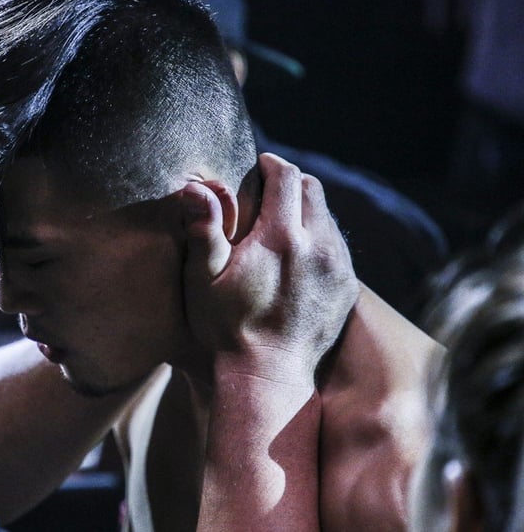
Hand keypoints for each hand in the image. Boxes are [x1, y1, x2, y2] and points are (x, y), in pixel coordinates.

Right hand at [181, 153, 357, 382]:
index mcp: (282, 238)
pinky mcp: (346, 288)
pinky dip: (318, 238)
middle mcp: (318, 247)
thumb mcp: (203, 280)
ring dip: (306, 212)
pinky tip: (297, 255)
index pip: (287, 178)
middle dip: (290, 184)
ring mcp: (337, 268)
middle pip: (313, 191)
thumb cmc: (228, 328)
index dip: (272, 165)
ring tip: (280, 224)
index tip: (259, 165)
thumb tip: (196, 189)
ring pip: (328, 217)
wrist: (268, 376)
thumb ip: (203, 230)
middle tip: (267, 191)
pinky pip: (337, 246)